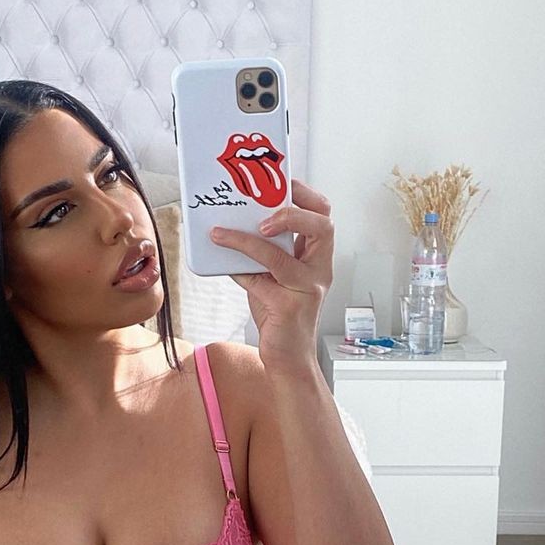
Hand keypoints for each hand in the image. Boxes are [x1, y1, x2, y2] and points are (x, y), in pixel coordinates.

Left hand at [208, 177, 333, 372]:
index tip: (280, 184)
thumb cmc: (281, 318)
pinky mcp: (288, 308)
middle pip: (321, 226)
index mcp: (318, 259)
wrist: (288, 360)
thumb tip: (232, 228)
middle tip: (262, 216)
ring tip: (221, 234)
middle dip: (290, 211)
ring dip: (246, 241)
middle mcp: (318, 271)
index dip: (304, 196)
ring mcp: (307, 290)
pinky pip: (258, 281)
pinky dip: (238, 269)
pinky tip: (223, 262)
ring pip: (279, 255)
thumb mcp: (272, 278)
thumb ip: (261, 255)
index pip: (323, 216)